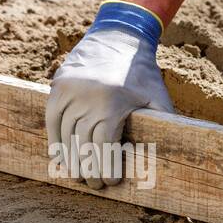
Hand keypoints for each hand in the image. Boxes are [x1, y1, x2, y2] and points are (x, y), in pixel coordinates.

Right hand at [46, 1, 172, 189]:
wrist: (119, 37)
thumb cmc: (143, 75)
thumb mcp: (158, 99)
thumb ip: (162, 127)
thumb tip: (170, 158)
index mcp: (113, 102)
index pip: (104, 143)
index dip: (106, 166)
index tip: (111, 181)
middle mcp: (87, 96)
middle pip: (83, 142)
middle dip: (89, 168)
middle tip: (95, 185)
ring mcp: (69, 89)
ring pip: (65, 133)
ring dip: (71, 159)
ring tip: (79, 176)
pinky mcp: (58, 85)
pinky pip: (52, 118)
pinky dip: (55, 139)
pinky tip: (61, 157)